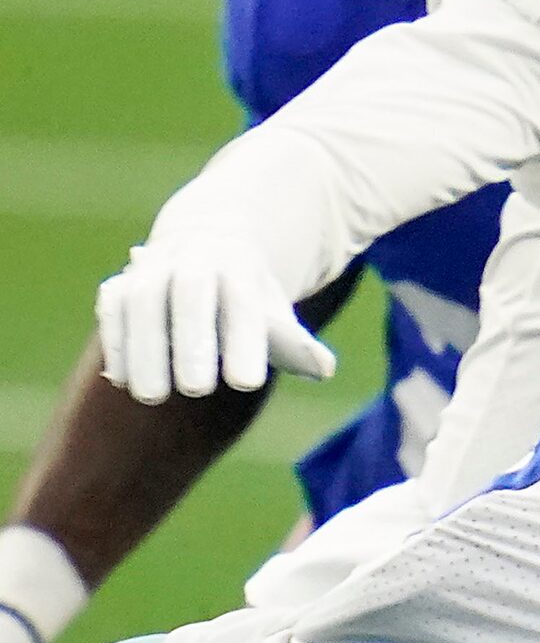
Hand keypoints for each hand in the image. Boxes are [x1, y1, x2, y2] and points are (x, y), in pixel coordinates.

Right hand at [96, 234, 338, 404]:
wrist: (208, 247)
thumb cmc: (247, 300)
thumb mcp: (275, 316)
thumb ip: (294, 344)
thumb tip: (323, 369)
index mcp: (242, 269)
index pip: (245, 304)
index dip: (245, 342)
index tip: (247, 384)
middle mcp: (196, 260)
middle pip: (191, 293)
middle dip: (192, 339)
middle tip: (196, 389)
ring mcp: (154, 269)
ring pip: (142, 298)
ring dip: (143, 347)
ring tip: (150, 396)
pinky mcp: (120, 285)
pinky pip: (112, 307)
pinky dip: (115, 342)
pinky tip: (121, 380)